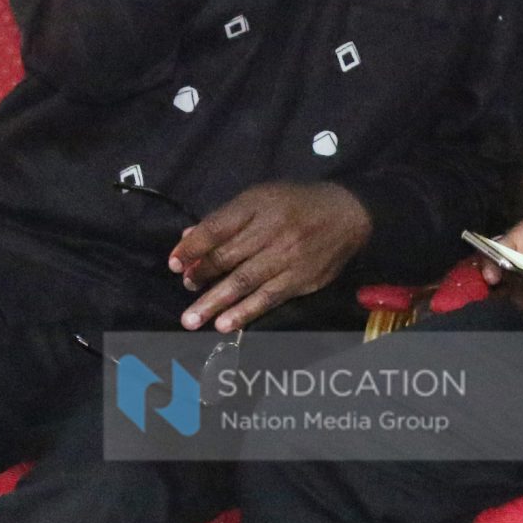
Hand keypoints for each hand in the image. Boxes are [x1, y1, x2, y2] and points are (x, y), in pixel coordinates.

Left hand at [172, 182, 373, 332]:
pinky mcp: (299, 279)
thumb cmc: (295, 204)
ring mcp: (286, 257)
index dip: (191, 248)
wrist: (347, 214)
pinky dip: (245, 312)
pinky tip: (225, 324)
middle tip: (185, 288)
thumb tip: (188, 239)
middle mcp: (270, 231)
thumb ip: (225, 219)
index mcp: (256, 206)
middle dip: (200, 275)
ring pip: (243, 282)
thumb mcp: (260, 198)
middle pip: (226, 257)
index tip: (174, 264)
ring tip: (192, 320)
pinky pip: (267, 298)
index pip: (216, 229)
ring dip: (215, 302)